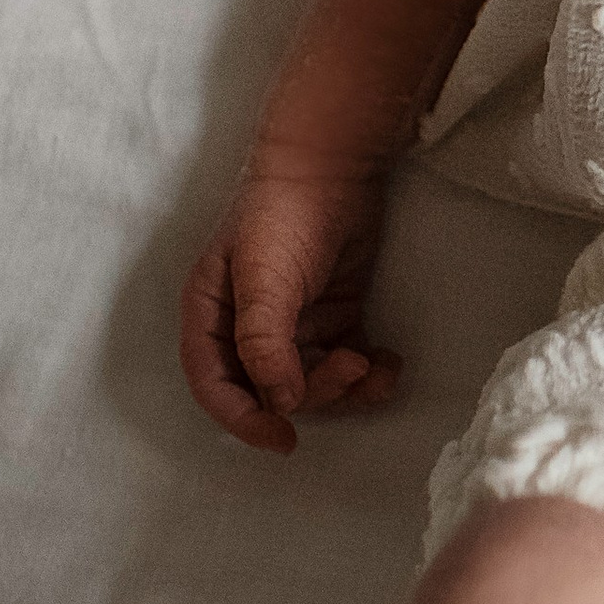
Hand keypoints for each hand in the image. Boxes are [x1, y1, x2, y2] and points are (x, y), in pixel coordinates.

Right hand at [179, 157, 402, 453]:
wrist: (334, 164)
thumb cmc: (281, 214)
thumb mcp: (262, 277)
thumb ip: (263, 341)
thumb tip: (279, 401)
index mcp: (212, 318)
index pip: (215, 386)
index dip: (242, 420)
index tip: (282, 439)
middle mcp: (248, 328)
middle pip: (272, 390)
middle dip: (313, 392)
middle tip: (349, 369)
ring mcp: (293, 324)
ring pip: (313, 382)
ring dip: (345, 388)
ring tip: (374, 366)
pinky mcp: (333, 317)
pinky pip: (347, 363)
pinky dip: (370, 374)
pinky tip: (390, 364)